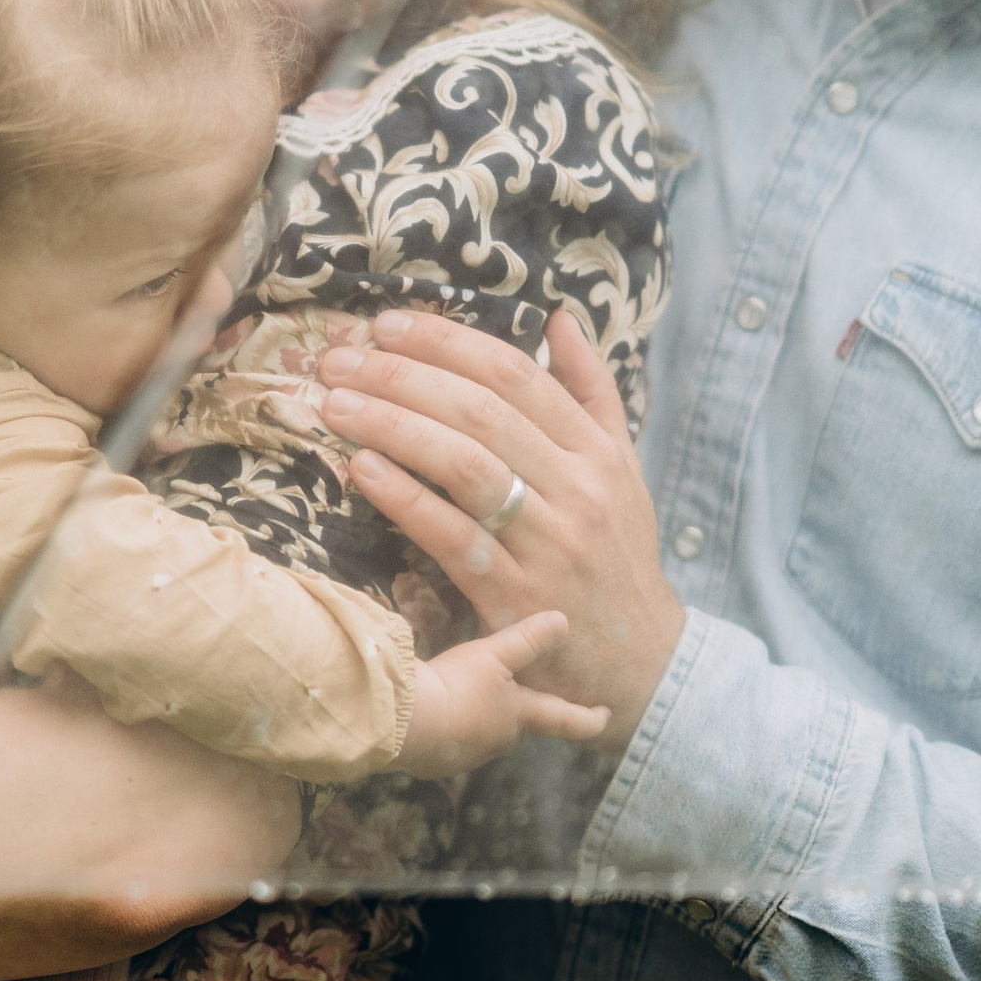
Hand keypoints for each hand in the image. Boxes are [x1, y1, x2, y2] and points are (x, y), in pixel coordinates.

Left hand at [318, 309, 685, 753]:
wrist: (644, 661)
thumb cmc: (618, 556)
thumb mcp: (623, 469)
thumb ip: (592, 391)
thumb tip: (561, 319)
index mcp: (596, 450)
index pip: (515, 374)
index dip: (446, 342)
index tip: (387, 323)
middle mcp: (577, 487)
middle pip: (480, 411)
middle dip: (403, 375)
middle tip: (340, 357)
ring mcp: (548, 541)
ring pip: (465, 465)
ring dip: (393, 427)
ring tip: (335, 404)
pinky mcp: (516, 595)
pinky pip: (453, 537)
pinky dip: (405, 499)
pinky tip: (361, 470)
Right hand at [395, 610, 609, 770]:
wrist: (405, 722)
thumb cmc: (457, 686)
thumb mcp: (494, 655)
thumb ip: (527, 640)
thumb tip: (564, 620)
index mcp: (518, 717)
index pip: (563, 719)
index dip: (587, 718)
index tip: (606, 716)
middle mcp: (497, 742)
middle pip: (516, 727)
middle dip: (517, 714)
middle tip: (514, 696)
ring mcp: (465, 756)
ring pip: (480, 736)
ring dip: (477, 721)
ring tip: (462, 701)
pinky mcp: (434, 764)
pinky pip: (447, 746)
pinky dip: (446, 732)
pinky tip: (431, 717)